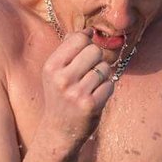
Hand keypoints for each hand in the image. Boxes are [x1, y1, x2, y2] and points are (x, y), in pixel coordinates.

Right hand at [39, 28, 114, 150]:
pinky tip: (96, 96)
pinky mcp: (91, 105)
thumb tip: (89, 30)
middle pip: (95, 50)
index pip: (79, 38)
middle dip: (97, 59)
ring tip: (91, 86)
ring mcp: (76, 93)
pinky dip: (107, 89)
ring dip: (103, 75)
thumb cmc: (60, 97)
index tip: (85, 53)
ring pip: (105, 67)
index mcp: (51, 67)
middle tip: (89, 72)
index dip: (87, 43)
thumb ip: (68, 50)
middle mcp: (62, 79)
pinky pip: (110, 84)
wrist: (59, 131)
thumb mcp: (55, 72)